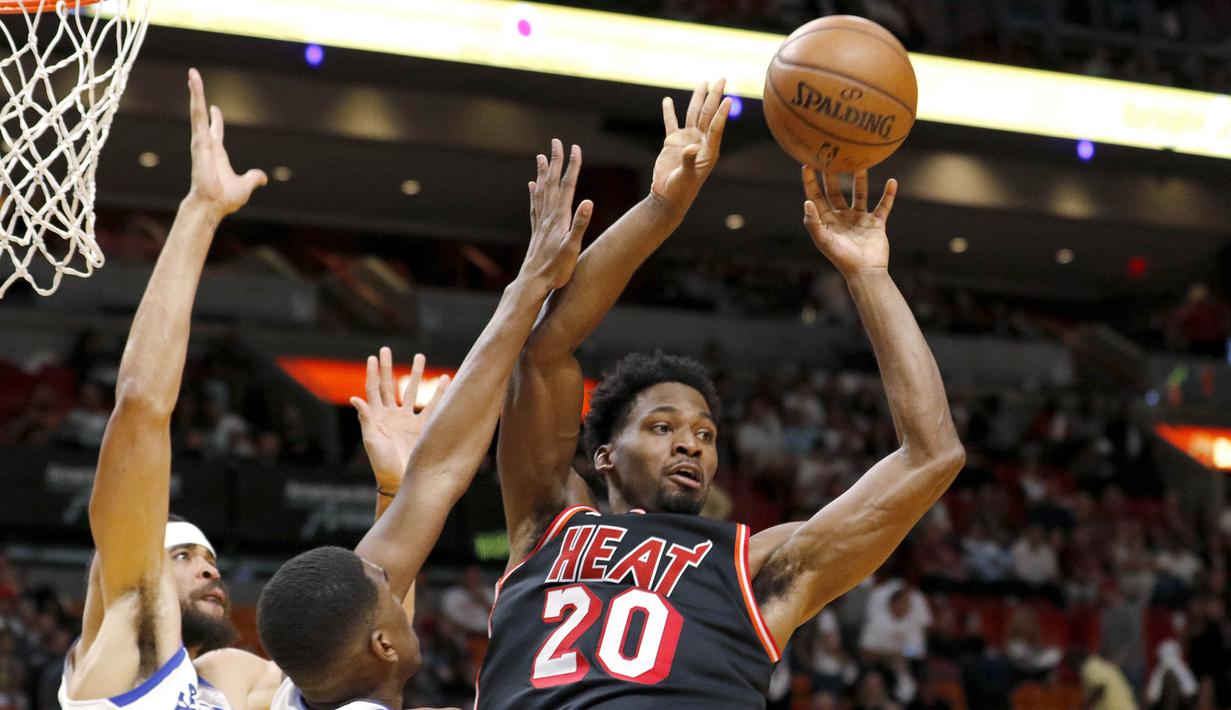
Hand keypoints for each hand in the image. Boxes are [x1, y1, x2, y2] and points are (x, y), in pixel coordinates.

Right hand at [186, 68, 267, 217]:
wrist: (212, 204)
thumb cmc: (224, 198)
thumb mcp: (245, 185)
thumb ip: (253, 179)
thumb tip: (263, 178)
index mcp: (217, 153)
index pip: (215, 131)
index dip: (215, 120)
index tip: (214, 108)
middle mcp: (207, 144)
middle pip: (202, 116)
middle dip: (198, 98)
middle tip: (194, 79)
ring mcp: (201, 141)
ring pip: (197, 111)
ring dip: (195, 91)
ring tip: (192, 73)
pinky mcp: (199, 140)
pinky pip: (197, 116)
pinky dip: (196, 100)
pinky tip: (194, 85)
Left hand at [350, 347, 449, 492]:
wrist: (401, 480)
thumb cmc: (382, 463)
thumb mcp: (371, 441)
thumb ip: (366, 419)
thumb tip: (355, 397)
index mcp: (377, 417)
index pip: (373, 389)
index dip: (372, 373)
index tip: (373, 357)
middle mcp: (392, 415)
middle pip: (390, 385)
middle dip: (388, 367)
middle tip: (387, 349)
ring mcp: (408, 420)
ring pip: (411, 392)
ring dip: (415, 374)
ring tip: (420, 357)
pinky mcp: (423, 427)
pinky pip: (432, 406)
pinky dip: (438, 393)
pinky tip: (445, 379)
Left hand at [521, 139, 592, 288]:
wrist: (533, 283)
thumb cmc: (556, 269)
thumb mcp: (572, 247)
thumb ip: (580, 224)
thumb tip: (588, 201)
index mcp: (559, 217)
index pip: (567, 185)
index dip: (572, 166)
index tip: (575, 147)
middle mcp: (548, 216)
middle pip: (552, 182)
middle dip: (555, 161)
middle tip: (556, 142)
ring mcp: (540, 223)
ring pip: (541, 191)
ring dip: (543, 173)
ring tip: (541, 157)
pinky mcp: (536, 231)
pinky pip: (535, 206)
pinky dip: (534, 193)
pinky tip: (532, 186)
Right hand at [650, 79, 730, 209]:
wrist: (667, 197)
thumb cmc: (681, 191)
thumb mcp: (686, 177)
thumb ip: (689, 161)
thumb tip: (690, 147)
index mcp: (709, 151)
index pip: (716, 127)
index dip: (721, 114)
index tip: (728, 99)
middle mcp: (700, 142)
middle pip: (708, 114)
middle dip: (715, 96)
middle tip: (722, 78)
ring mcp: (687, 140)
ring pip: (693, 114)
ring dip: (698, 98)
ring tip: (703, 82)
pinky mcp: (672, 142)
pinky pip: (671, 123)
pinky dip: (669, 112)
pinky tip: (667, 100)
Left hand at [802, 168, 896, 276]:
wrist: (865, 272)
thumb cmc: (841, 258)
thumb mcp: (823, 241)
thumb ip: (813, 222)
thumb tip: (806, 201)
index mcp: (826, 220)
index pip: (815, 196)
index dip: (810, 181)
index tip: (807, 163)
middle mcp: (841, 217)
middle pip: (835, 191)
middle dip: (832, 175)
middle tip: (832, 156)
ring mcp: (859, 219)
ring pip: (859, 194)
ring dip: (860, 180)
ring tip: (861, 164)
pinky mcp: (876, 223)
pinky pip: (883, 205)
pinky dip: (888, 194)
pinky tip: (892, 182)